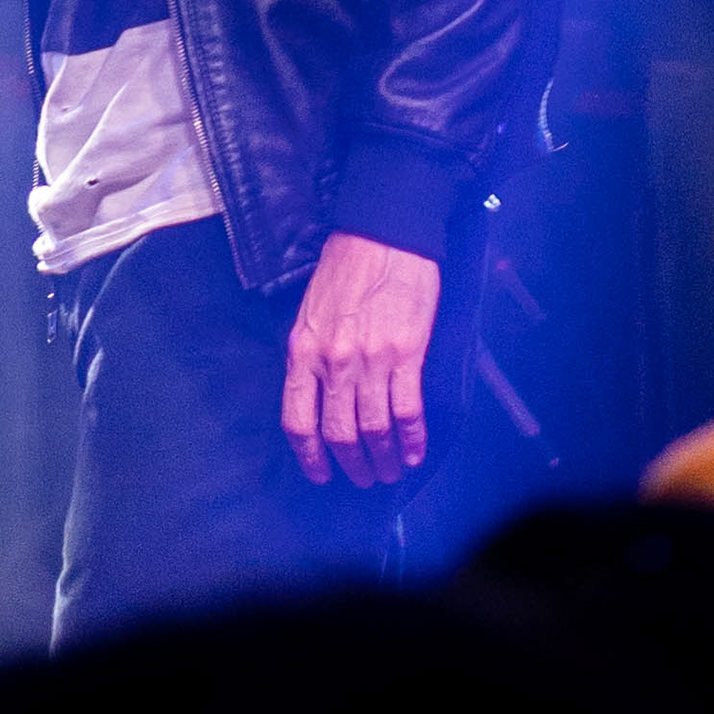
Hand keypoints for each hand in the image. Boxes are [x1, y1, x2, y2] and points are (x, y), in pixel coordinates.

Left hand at [282, 230, 440, 488]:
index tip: (320, 475)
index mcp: (302, 352)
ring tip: (391, 471)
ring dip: (384, 459)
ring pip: (374, 429)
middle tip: (365, 478)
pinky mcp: (406, 354)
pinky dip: (413, 438)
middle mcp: (333, 361)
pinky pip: (408, 410)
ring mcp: (370, 360)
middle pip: (339, 434)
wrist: (384, 234)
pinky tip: (415, 451)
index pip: (298, 420)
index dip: (309, 456)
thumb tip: (319, 399)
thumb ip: (311, 356)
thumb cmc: (345, 269)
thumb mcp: (309, 313)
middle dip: (353, 465)